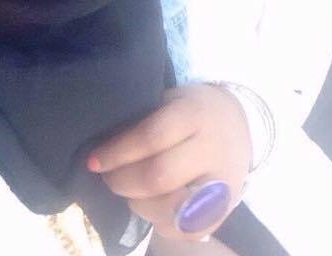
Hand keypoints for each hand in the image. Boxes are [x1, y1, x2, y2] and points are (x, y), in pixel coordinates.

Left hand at [87, 84, 250, 240]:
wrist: (239, 125)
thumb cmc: (190, 109)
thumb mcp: (168, 99)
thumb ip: (142, 120)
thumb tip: (102, 145)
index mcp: (194, 116)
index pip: (150, 137)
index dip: (117, 152)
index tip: (93, 160)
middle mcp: (212, 152)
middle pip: (159, 177)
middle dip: (122, 181)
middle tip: (106, 176)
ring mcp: (223, 186)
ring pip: (171, 210)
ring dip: (137, 203)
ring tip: (126, 188)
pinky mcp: (224, 214)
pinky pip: (185, 231)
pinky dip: (157, 221)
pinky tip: (146, 204)